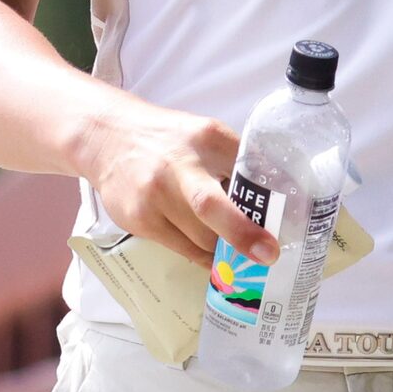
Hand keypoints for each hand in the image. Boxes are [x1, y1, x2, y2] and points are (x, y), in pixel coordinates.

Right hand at [81, 105, 257, 263]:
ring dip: (223, 248)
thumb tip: (271, 205)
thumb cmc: (167, 140)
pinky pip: (182, 248)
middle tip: (268, 255)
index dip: (265, 199)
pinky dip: (202, 254)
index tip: (286, 224)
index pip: (244, 170)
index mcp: (206, 138)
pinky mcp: (139, 219)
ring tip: (234, 249)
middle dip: (242, 234)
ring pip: (201, 238)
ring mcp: (154, 194)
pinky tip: (210, 252)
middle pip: (211, 205)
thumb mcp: (204, 136)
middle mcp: (178, 165)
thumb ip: (234, 162)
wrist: (106, 138)